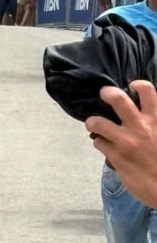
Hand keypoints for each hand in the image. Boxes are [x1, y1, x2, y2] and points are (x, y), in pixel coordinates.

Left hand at [86, 82, 156, 206]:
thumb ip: (153, 124)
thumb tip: (142, 115)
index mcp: (156, 120)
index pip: (148, 92)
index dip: (138, 85)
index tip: (131, 86)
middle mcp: (141, 127)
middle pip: (118, 100)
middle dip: (107, 93)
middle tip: (103, 93)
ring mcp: (126, 142)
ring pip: (98, 122)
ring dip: (92, 122)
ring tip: (93, 124)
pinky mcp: (116, 157)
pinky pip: (98, 143)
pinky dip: (99, 142)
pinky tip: (104, 145)